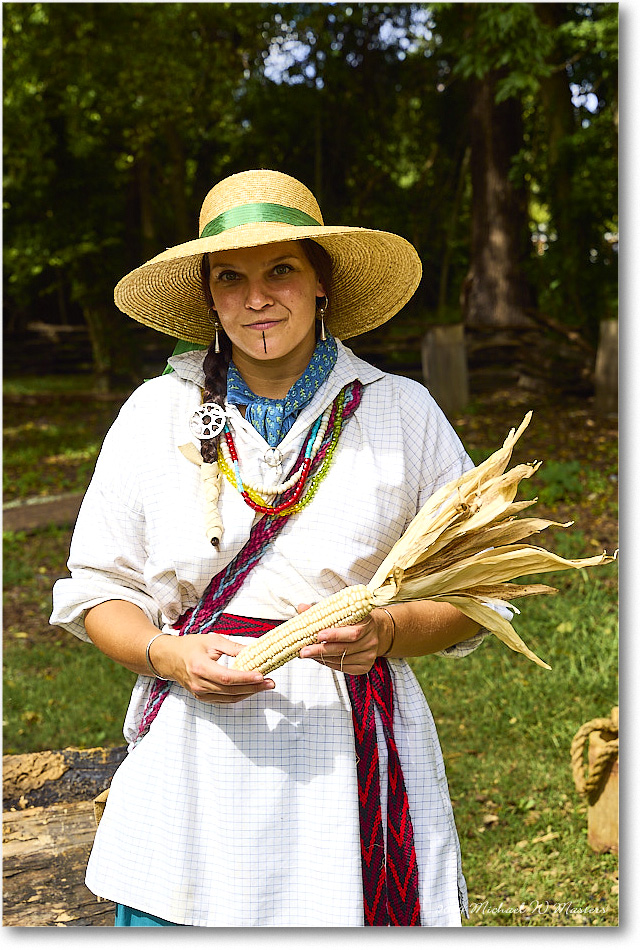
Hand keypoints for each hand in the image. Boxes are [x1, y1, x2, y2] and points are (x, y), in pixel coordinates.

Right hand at [149, 633, 274, 703]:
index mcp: (200, 667)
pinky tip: (251, 689)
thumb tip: (253, 650)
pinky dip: (239, 695)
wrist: (169, 658)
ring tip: (265, 685)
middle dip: (253, 687)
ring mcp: (200, 693)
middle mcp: (199, 684)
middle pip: (230, 690)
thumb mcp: (211, 640)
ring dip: (249, 692)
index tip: (261, 675)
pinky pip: (224, 700)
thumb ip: (233, 647)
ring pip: (229, 697)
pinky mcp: (202, 698)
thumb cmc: (190, 646)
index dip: (245, 678)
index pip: (226, 677)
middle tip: (271, 682)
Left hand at [297, 605, 393, 674]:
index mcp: (367, 624)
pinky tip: (318, 658)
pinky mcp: (364, 667)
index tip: (319, 635)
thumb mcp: (343, 611)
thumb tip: (302, 607)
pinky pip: (342, 668)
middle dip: (321, 650)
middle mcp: (371, 641)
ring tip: (307, 654)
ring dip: (322, 658)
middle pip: (344, 649)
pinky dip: (328, 663)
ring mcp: (369, 656)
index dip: (335, 635)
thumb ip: (322, 610)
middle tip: (304, 651)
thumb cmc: (354, 620)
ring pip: (341, 660)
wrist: (375, 632)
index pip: (353, 633)